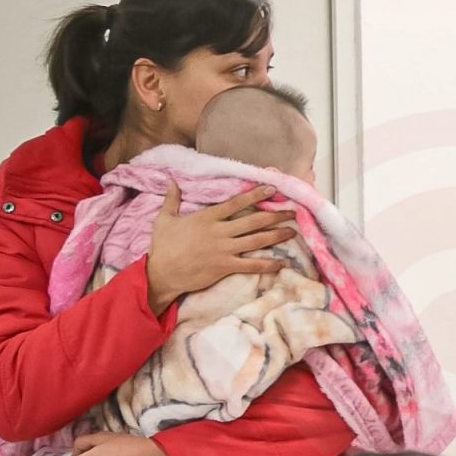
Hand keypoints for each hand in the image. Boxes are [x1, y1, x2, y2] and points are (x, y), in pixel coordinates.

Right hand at [146, 181, 297, 314]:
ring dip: (276, 235)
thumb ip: (172, 199)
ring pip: (256, 240)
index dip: (255, 194)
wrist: (162, 274)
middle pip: (253, 220)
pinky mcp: (225, 267)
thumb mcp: (164, 219)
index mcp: (207, 217)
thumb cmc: (163, 247)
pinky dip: (268, 264)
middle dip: (275, 215)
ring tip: (292, 231)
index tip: (272, 189)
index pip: (236, 202)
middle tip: (293, 211)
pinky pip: (251, 265)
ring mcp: (224, 250)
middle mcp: (219, 231)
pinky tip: (282, 263)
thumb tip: (172, 181)